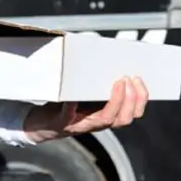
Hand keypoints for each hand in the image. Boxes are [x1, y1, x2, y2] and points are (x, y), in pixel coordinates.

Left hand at [22, 76, 148, 142]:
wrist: (40, 122)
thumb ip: (96, 82)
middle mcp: (96, 123)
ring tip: (117, 83)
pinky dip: (72, 106)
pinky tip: (74, 96)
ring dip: (115, 102)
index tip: (139, 79)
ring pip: (106, 120)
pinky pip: (69, 116)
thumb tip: (108, 56)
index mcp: (104, 115)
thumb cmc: (63, 105)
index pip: (132, 114)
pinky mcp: (62, 123)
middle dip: (132, 99)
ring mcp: (80, 124)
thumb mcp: (84, 93)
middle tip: (128, 79)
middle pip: (123, 119)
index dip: (140, 99)